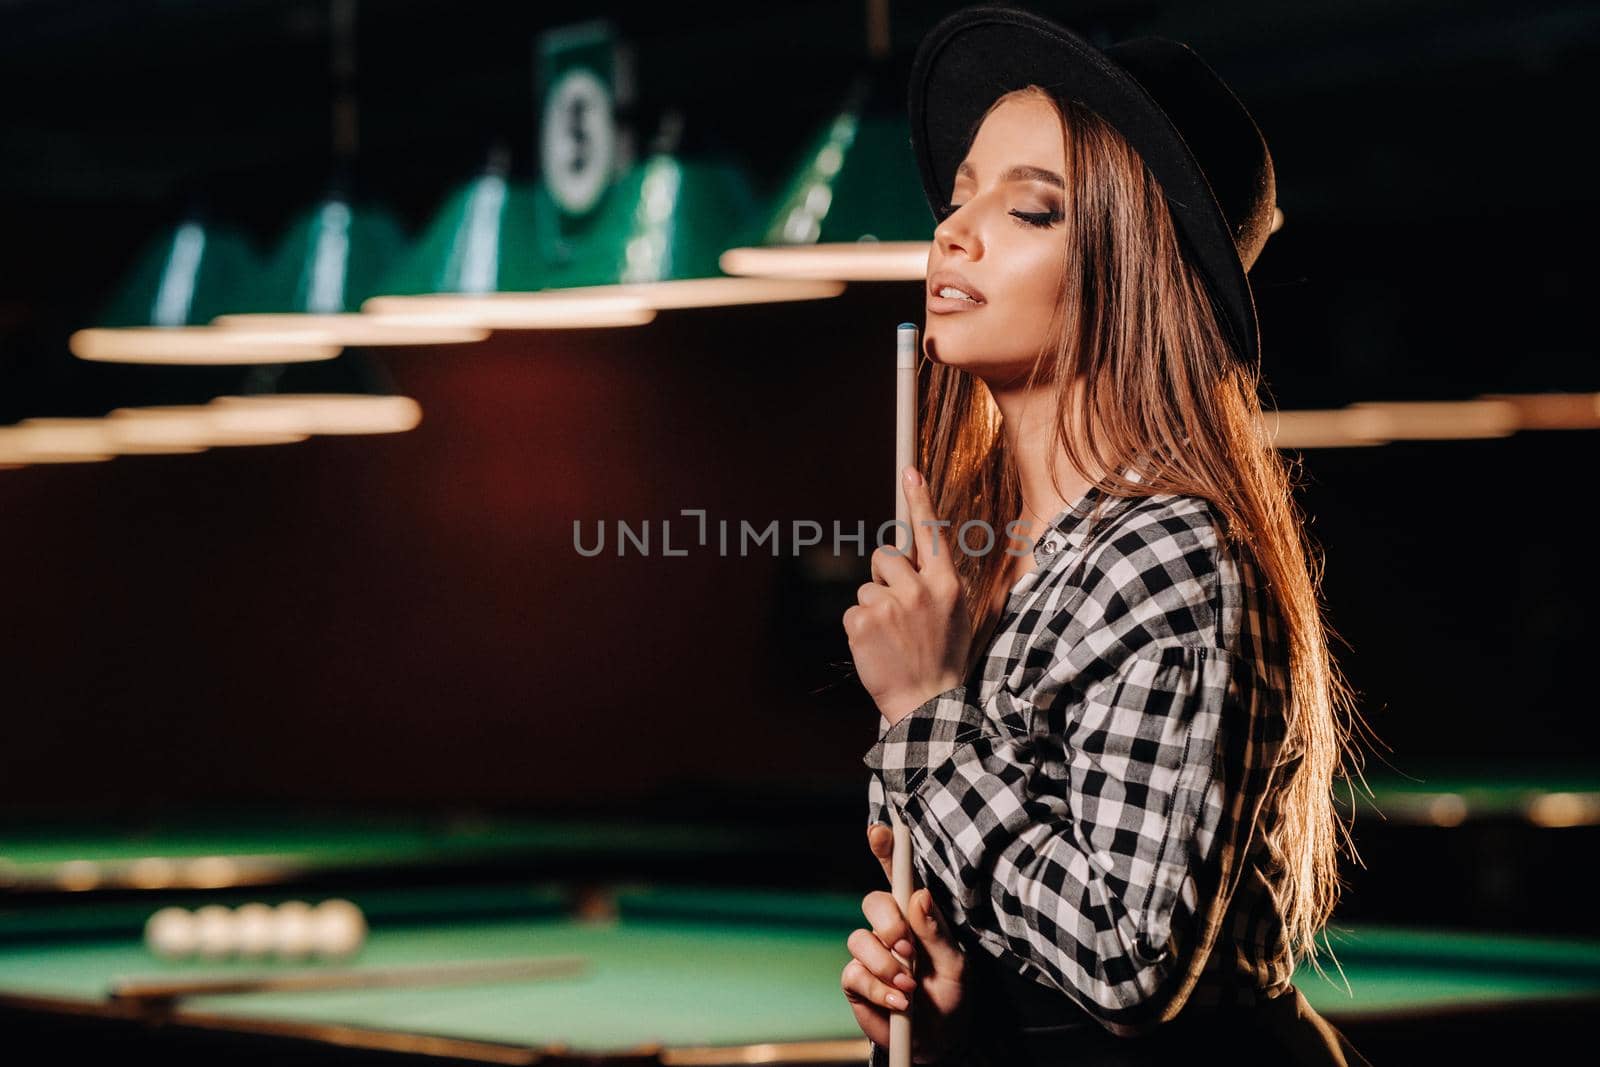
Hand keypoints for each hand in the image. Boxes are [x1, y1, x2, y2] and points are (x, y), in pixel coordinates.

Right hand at [841, 825, 968, 1061]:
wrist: (939, 1041)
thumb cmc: (950, 996)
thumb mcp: (956, 965)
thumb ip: (936, 932)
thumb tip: (919, 897)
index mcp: (915, 916)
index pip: (897, 875)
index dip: (886, 849)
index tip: (880, 829)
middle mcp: (888, 929)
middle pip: (873, 903)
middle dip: (889, 923)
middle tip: (908, 948)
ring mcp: (870, 954)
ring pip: (860, 940)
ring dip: (886, 964)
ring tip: (910, 986)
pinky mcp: (856, 981)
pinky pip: (855, 974)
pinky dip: (880, 989)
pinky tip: (900, 1002)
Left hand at [843, 467, 973, 726]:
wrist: (927, 703)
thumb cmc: (941, 657)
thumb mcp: (955, 614)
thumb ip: (935, 583)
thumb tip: (910, 556)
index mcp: (947, 585)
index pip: (932, 534)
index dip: (919, 500)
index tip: (909, 471)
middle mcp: (920, 589)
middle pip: (886, 557)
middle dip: (884, 577)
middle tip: (898, 613)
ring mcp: (891, 605)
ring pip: (866, 587)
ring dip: (873, 608)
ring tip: (891, 638)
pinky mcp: (864, 621)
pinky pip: (852, 611)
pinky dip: (859, 629)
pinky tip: (876, 648)